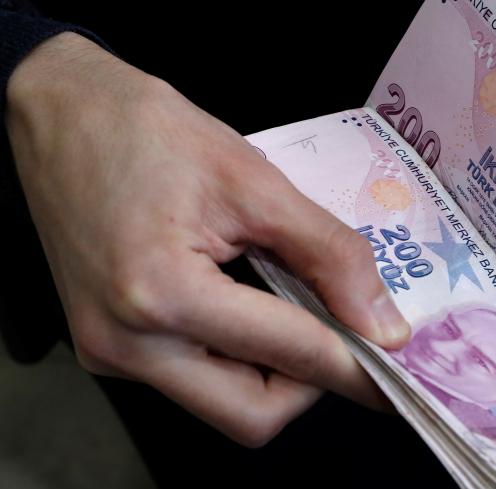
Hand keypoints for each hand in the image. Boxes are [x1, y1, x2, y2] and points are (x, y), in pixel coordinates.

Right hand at [4, 32, 410, 446]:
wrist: (59, 113)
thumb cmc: (147, 132)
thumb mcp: (256, 182)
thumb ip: (329, 255)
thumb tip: (382, 322)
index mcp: (163, 296)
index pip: (288, 356)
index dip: (355, 366)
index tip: (398, 370)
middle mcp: (127, 345)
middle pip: (251, 414)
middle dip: (310, 383)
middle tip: (343, 335)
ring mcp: (110, 353)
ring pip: (223, 404)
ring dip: (275, 371)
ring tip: (298, 310)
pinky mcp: (107, 347)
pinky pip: (193, 378)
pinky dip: (239, 356)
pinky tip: (253, 307)